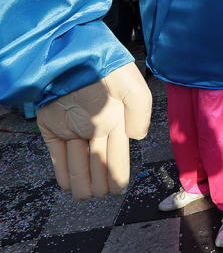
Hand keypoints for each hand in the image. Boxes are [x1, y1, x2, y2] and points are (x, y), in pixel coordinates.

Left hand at [37, 62, 151, 199]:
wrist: (72, 55)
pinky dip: (62, 170)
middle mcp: (95, 126)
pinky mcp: (52, 127)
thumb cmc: (106, 68)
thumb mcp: (134, 86)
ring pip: (78, 161)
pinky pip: (57, 154)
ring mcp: (72, 127)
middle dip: (101, 180)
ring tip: (86, 197)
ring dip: (82, 181)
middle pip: (98, 160)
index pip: (118, 151)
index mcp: (117, 118)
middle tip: (102, 196)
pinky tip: (67, 185)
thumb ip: (141, 111)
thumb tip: (137, 137)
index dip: (119, 172)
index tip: (120, 189)